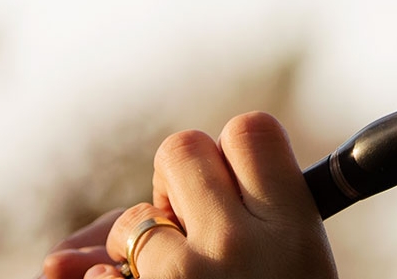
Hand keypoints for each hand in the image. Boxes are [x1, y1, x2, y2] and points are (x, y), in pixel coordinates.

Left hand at [44, 112, 336, 278]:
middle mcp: (240, 242)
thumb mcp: (299, 271)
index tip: (243, 192)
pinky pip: (98, 278)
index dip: (239, 159)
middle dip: (181, 187)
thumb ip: (245, 222)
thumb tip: (107, 230)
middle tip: (204, 230)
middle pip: (181, 149)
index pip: (251, 131)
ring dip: (149, 251)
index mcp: (296, 228)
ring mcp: (184, 276)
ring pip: (134, 221)